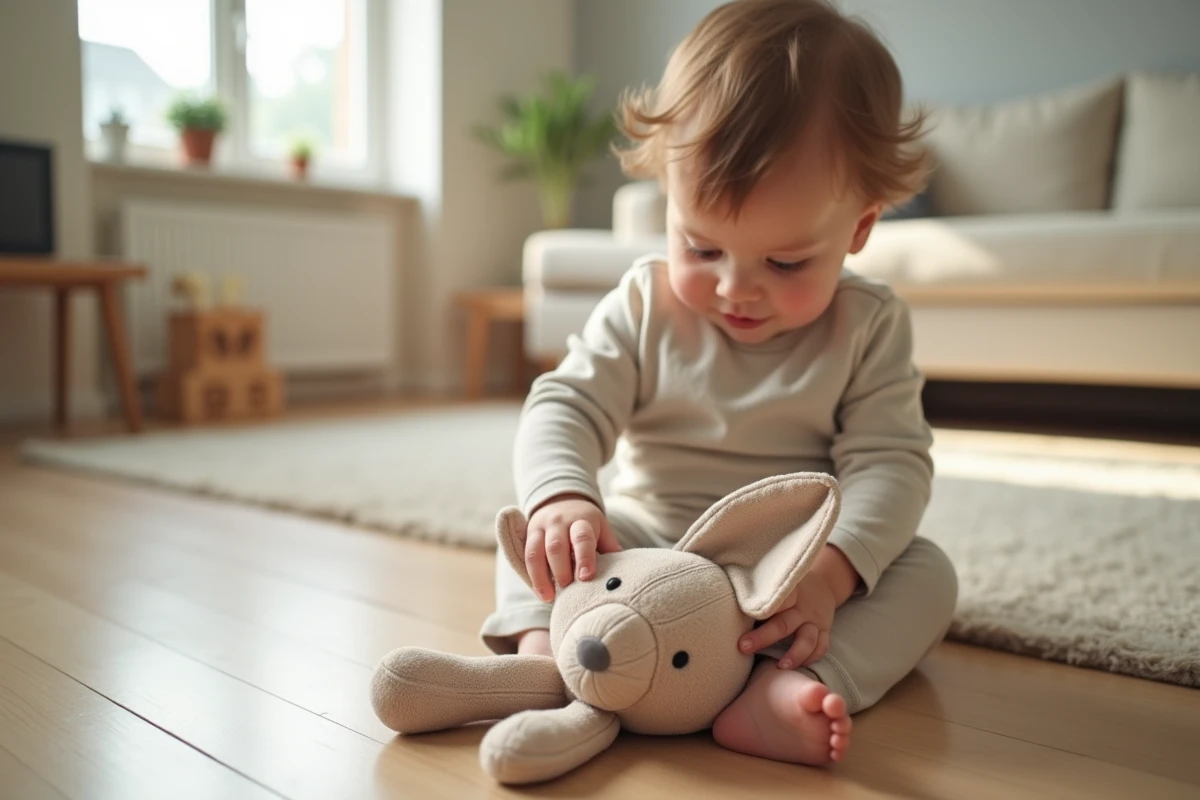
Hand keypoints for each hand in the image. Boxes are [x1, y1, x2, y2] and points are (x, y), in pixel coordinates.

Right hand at [525, 494, 621, 601]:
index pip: (582, 538)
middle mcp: (559, 522)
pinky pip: (526, 556)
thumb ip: (609, 547)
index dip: (584, 557)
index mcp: (581, 520)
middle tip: (567, 590)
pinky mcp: (528, 534)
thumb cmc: (586, 523)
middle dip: (560, 570)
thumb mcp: (601, 528)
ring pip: (535, 552)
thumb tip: (623, 572)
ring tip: (548, 597)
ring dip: (541, 577)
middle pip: (556, 546)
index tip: (586, 577)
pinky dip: (531, 575)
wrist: (562, 501)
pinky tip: (539, 591)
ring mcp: (541, 527)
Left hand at [736, 544, 859, 668]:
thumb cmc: (787, 587)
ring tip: (781, 666)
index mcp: (786, 591)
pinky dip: (812, 657)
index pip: (773, 598)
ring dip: (795, 654)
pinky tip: (800, 667)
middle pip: (783, 623)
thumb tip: (720, 595)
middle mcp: (801, 607)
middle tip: (743, 646)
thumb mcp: (774, 581)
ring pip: (807, 638)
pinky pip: (822, 646)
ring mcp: (815, 620)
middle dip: (763, 636)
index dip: (759, 607)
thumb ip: (755, 590)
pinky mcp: (825, 631)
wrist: (824, 582)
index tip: (740, 615)